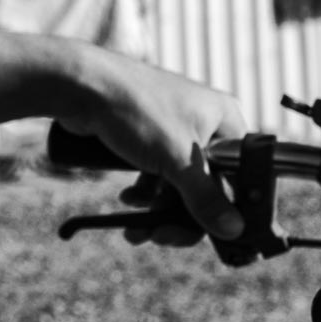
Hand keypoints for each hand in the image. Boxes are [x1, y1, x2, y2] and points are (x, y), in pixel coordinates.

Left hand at [55, 49, 247, 247]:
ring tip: (139, 229)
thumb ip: (206, 197)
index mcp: (223, 118)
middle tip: (162, 235)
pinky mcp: (148, 139)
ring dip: (160, 211)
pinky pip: (157, 177)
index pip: (240, 173)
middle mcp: (203, 124)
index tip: (213, 232)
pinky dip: (144, 194)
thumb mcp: (176, 158)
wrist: (80, 86)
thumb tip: (234, 229)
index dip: (229, 206)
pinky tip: (128, 201)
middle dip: (184, 216)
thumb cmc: (136, 108)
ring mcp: (174, 132)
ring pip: (179, 186)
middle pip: (208, 186)